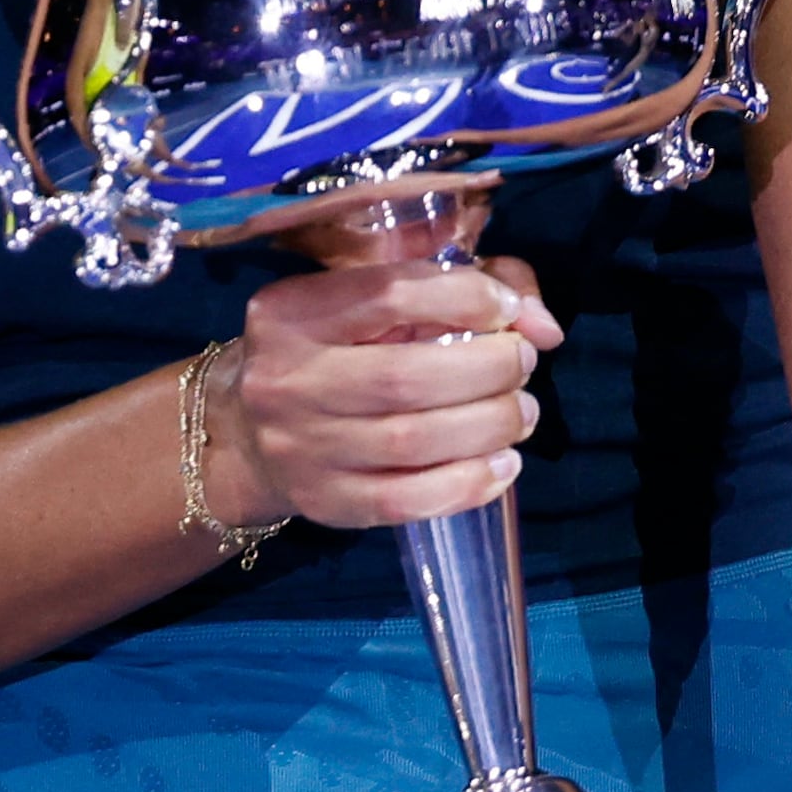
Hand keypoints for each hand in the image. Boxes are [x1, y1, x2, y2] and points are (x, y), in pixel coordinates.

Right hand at [219, 255, 563, 530]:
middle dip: (489, 370)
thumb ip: (465, 290)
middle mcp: (286, 379)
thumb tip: (542, 326)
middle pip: (407, 377)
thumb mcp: (373, 301)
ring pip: (413, 441)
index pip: (389, 295)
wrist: (249, 432)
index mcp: (290, 313)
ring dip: (490, 425)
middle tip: (520, 365)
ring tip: (519, 412)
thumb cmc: (332, 351)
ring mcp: (300, 448)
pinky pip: (408, 501)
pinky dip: (470, 484)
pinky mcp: (324, 501)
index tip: (506, 311)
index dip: (466, 298)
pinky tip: (501, 465)